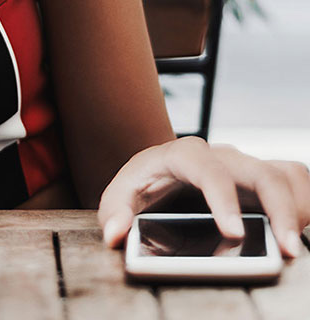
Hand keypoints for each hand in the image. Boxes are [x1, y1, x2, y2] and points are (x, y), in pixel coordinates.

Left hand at [98, 136, 309, 257]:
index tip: (233, 232)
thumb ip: (115, 212)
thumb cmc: (145, 185)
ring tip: (293, 247)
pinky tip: (296, 233)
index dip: (222, 197)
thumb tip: (116, 235)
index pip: (206, 166)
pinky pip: (297, 183)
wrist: (163, 172)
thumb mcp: (123, 196)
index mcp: (183, 155)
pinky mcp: (265, 179)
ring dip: (297, 210)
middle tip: (286, 250)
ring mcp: (247, 166)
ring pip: (285, 176)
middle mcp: (221, 156)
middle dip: (279, 209)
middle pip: (260, 173)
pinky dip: (303, 206)